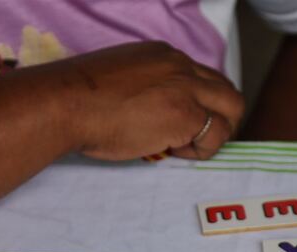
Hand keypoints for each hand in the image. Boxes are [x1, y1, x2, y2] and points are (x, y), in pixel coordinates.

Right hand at [54, 42, 244, 159]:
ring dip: (215, 134)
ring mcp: (187, 88)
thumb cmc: (79, 100)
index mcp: (163, 55)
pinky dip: (202, 149)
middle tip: (196, 141)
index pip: (202, 78)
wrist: (64, 105)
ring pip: (232, 109)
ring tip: (183, 147)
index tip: (183, 124)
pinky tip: (173, 151)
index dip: (200, 105)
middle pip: (226, 91)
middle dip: (220, 119)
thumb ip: (146, 91)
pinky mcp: (186, 114)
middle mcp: (180, 65)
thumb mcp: (121, 83)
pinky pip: (216, 135)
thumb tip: (155, 116)